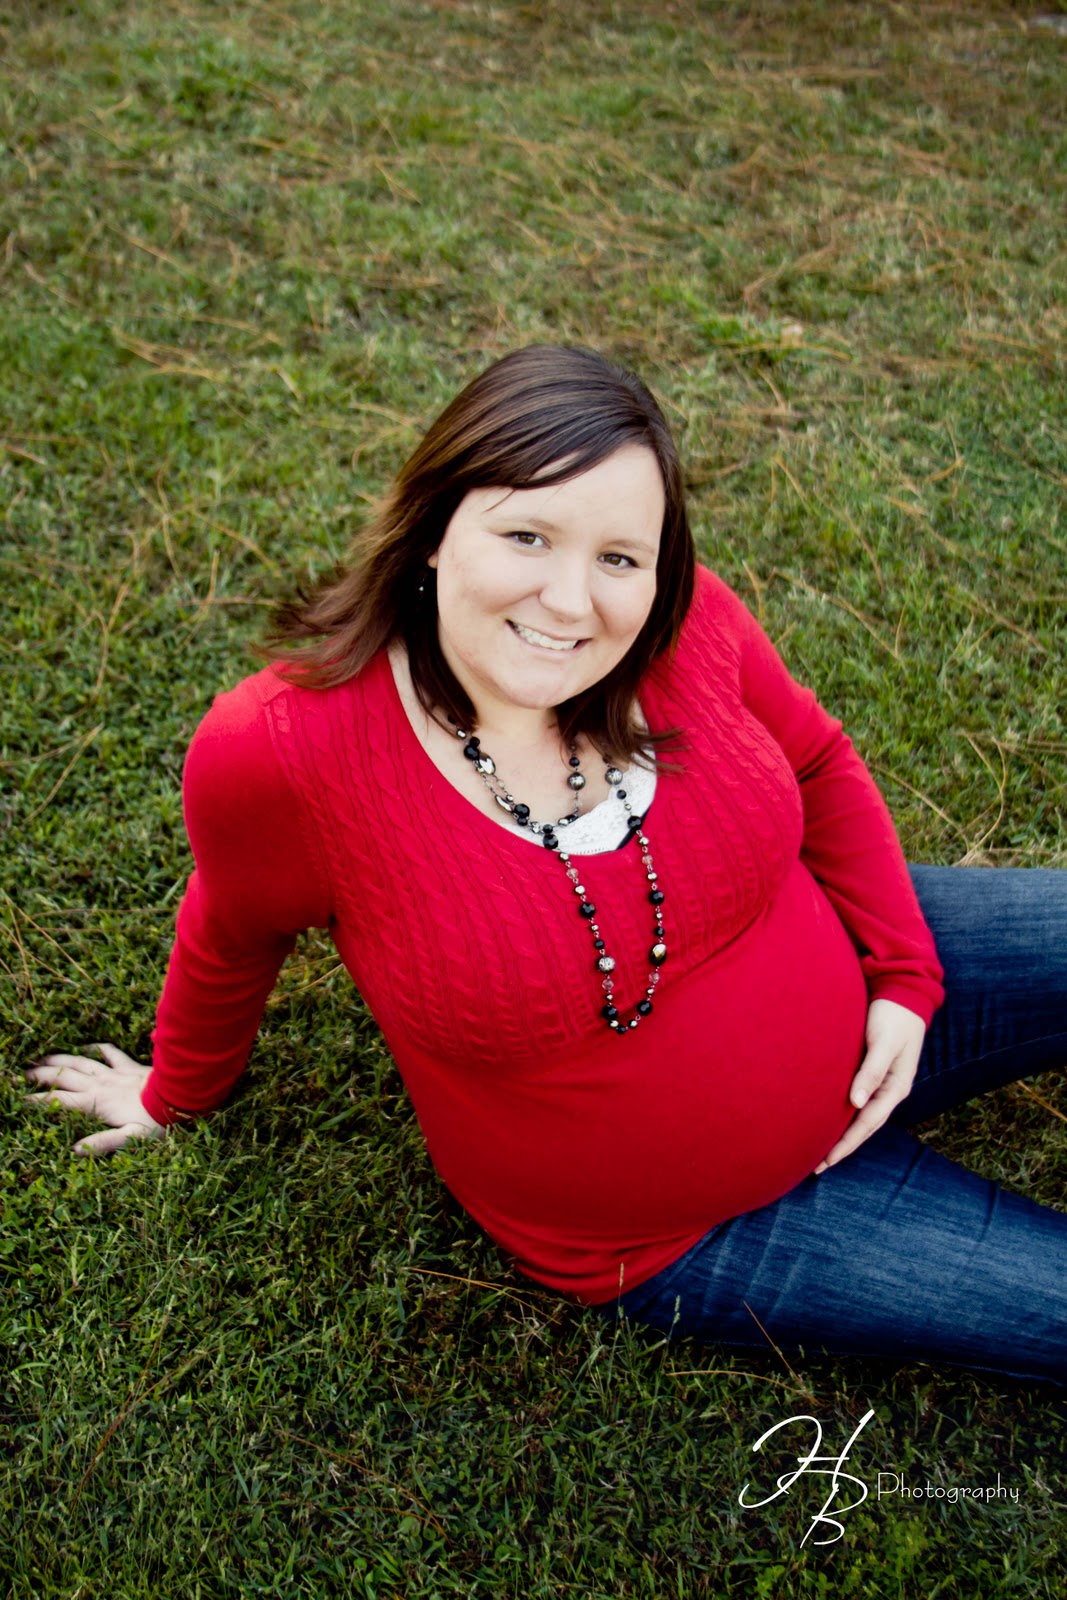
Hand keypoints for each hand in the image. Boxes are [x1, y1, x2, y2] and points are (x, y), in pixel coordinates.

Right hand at [24, 1042, 164, 1154]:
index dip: (38, 1100)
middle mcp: (101, 1085)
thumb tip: (75, 1151)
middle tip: (23, 1073)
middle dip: (41, 1075)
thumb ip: (103, 1143)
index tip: (21, 1099)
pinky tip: (86, 1047)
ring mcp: (115, 1073)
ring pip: (81, 1062)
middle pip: (64, 1077)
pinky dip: (96, 1048)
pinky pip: (109, 1053)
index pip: (60, 1101)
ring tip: (41, 1057)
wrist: (182, 1095)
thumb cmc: (158, 1121)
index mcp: (97, 1103)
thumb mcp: (131, 1138)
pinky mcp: (129, 1066)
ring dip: (59, 1059)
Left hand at [814, 998, 925, 1173]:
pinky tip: (828, 1120)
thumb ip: (871, 1071)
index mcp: (895, 1087)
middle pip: (863, 1126)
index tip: (826, 1160)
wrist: (903, 993)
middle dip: (842, 1147)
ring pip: (859, 1115)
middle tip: (816, 1168)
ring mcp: (881, 1083)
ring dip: (842, 1133)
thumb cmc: (893, 1016)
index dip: (847, 1143)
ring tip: (819, 1151)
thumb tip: (856, 1103)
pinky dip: (843, 1114)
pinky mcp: (871, 1072)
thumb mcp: (884, 1042)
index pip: (867, 1123)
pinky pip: (856, 1100)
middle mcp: (888, 1090)